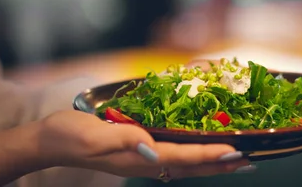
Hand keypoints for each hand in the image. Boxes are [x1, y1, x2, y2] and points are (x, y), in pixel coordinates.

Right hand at [37, 110, 250, 179]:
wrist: (52, 141)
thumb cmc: (71, 136)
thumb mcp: (95, 135)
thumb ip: (124, 140)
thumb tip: (152, 147)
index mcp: (139, 158)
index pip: (182, 158)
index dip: (210, 156)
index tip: (235, 153)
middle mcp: (146, 161)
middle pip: (191, 166)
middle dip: (221, 165)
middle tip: (249, 161)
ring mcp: (142, 157)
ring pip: (185, 162)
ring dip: (211, 161)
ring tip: (235, 158)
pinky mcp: (138, 149)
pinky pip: (172, 153)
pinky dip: (193, 152)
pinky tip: (200, 146)